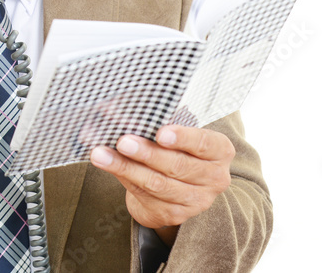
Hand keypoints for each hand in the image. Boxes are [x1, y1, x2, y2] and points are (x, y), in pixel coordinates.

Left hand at [89, 125, 234, 243]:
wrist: (175, 183)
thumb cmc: (176, 148)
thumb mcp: (174, 131)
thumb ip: (152, 119)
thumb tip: (110, 108)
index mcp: (219, 151)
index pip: (204, 143)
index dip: (183, 138)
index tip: (160, 133)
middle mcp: (214, 178)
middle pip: (177, 166)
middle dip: (147, 153)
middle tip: (123, 141)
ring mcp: (196, 200)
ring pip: (158, 184)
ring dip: (127, 167)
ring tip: (102, 155)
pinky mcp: (175, 214)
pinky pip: (145, 195)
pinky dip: (123, 177)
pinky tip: (107, 166)